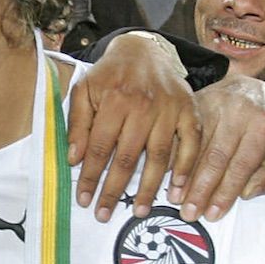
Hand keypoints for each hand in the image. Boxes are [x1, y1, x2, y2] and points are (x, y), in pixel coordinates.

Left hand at [68, 33, 199, 220]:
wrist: (145, 49)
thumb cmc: (111, 74)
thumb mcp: (85, 90)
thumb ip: (78, 123)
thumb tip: (74, 159)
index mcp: (114, 99)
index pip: (99, 147)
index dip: (90, 176)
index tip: (84, 199)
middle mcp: (143, 105)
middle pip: (127, 157)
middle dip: (114, 190)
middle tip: (105, 214)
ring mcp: (169, 108)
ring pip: (159, 156)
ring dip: (149, 188)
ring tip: (139, 210)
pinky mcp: (189, 109)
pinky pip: (191, 143)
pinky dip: (185, 168)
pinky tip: (176, 190)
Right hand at [177, 74, 264, 220]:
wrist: (251, 87)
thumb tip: (246, 193)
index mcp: (263, 125)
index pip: (241, 165)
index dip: (226, 192)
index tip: (212, 214)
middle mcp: (238, 112)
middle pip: (216, 157)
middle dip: (201, 188)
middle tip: (189, 212)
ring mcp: (215, 104)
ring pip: (196, 145)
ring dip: (184, 175)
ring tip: (175, 198)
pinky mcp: (197, 101)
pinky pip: (182, 131)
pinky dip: (173, 154)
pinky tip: (164, 172)